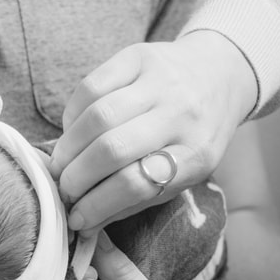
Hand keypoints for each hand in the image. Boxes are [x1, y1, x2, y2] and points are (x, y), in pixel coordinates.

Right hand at [49, 32, 257, 231]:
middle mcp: (182, 115)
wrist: (219, 75)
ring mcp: (161, 81)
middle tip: (63, 190)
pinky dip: (73, 115)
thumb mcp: (181, 175)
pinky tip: (72, 132)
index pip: (137, 184)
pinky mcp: (139, 55)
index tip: (76, 218)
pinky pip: (92, 86)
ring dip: (69, 148)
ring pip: (98, 117)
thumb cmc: (193, 137)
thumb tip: (83, 225)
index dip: (98, 204)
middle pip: (113, 150)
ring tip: (61, 165)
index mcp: (197, 155)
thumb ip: (134, 200)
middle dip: (77, 177)